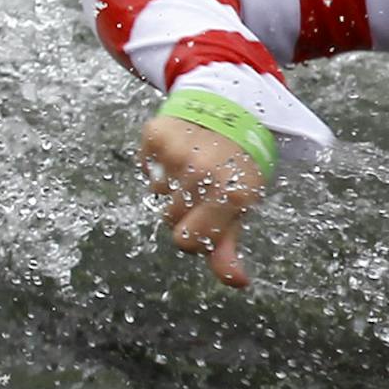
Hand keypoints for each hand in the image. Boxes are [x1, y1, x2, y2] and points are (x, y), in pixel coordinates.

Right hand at [139, 113, 266, 288]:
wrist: (237, 106)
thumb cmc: (240, 162)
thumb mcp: (243, 203)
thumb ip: (230, 247)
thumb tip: (236, 282)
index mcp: (230, 195)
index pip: (187, 242)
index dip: (195, 232)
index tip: (207, 216)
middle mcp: (203, 174)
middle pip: (170, 219)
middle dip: (185, 208)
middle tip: (205, 184)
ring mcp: (177, 152)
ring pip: (157, 193)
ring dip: (171, 183)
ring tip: (196, 162)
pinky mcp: (157, 134)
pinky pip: (145, 165)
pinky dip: (158, 161)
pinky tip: (180, 148)